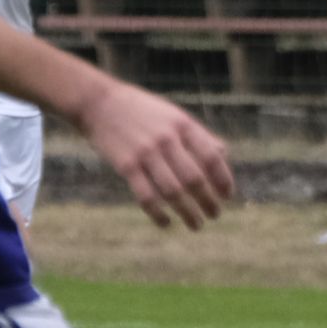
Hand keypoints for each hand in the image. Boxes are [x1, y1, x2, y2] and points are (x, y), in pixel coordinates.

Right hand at [77, 80, 232, 229]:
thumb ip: (198, 135)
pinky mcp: (126, 165)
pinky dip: (158, 214)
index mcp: (184, 125)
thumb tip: (223, 155)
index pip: (212, 157)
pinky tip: (166, 222)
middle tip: (215, 215)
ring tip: (196, 224)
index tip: (227, 196)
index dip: (223, 179)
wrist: (99, 103)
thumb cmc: (142, 111)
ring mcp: (146, 153)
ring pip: (173, 192)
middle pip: (195, 179)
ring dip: (188, 213)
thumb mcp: (174, 115)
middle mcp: (167, 139)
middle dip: (209, 201)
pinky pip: (146, 196)